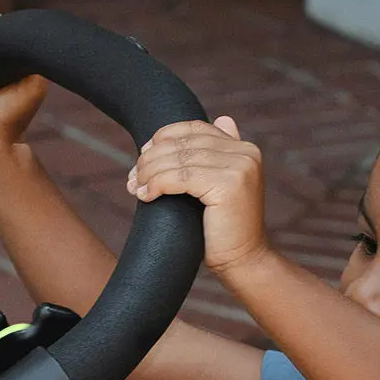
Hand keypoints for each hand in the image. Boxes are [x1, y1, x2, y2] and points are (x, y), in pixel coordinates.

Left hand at [128, 117, 270, 277]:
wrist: (242, 261)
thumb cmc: (223, 230)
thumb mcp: (223, 186)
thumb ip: (221, 155)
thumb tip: (223, 118)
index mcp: (244, 149)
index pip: (196, 129)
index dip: (164, 137)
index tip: (143, 155)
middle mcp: (245, 153)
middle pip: (185, 144)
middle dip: (152, 158)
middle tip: (133, 176)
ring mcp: (239, 168)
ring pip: (180, 160)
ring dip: (150, 172)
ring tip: (134, 186)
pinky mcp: (228, 185)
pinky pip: (181, 177)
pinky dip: (157, 184)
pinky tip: (144, 196)